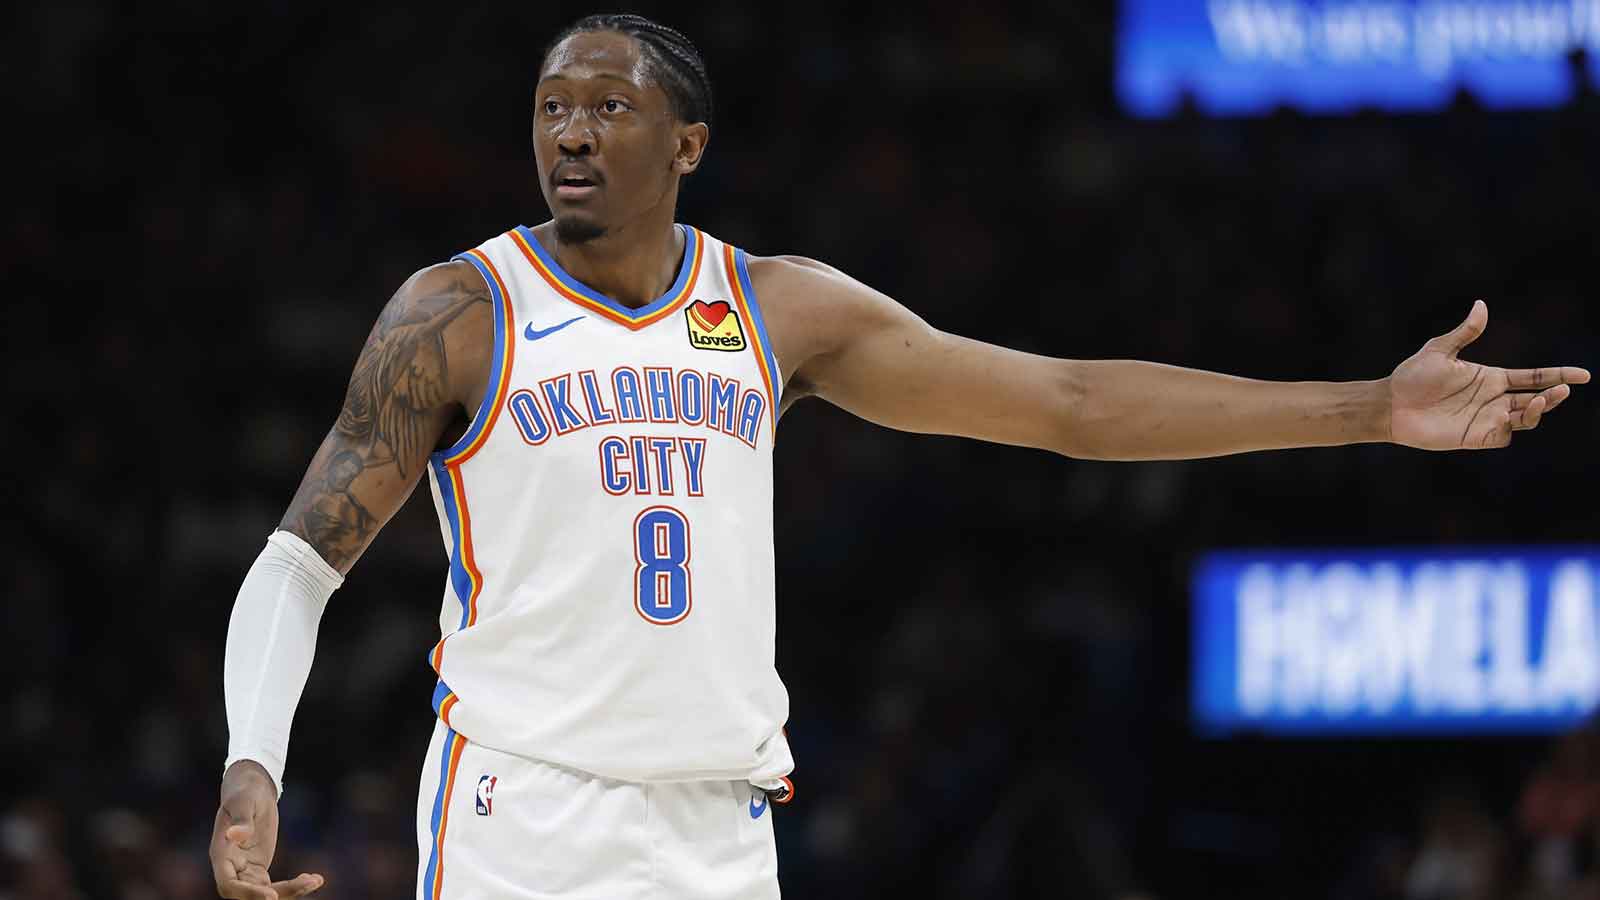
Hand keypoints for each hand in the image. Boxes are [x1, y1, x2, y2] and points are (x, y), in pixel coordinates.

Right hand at [209, 760, 323, 899]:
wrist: (253, 791)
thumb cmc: (245, 793)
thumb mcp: (243, 802)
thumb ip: (241, 820)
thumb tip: (234, 834)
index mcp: (221, 854)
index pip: (228, 885)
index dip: (247, 894)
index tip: (271, 895)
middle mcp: (231, 868)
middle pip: (248, 894)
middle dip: (275, 895)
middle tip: (305, 884)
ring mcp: (245, 871)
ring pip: (265, 892)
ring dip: (290, 891)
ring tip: (316, 881)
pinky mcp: (259, 869)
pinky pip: (275, 886)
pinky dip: (294, 885)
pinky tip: (315, 879)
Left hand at [1388, 300, 1588, 449]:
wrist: (1389, 404)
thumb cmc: (1412, 376)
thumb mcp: (1440, 350)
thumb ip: (1465, 332)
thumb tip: (1481, 305)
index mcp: (1490, 377)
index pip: (1533, 377)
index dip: (1558, 375)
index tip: (1583, 375)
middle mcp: (1493, 399)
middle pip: (1535, 399)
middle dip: (1554, 395)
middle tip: (1564, 389)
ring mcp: (1486, 419)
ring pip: (1525, 418)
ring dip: (1537, 411)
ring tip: (1541, 401)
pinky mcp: (1474, 437)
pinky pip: (1503, 437)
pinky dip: (1512, 430)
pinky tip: (1509, 419)